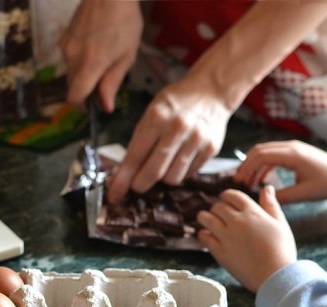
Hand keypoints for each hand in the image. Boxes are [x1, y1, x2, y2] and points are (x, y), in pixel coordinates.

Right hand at [60, 0, 142, 112]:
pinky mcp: (64, 37)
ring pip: (71, 71)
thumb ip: (113, 82)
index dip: (83, 105)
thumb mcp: (127, 55)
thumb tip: (106, 106)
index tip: (94, 104)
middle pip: (72, 86)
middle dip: (86, 88)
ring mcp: (66, 46)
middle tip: (106, 78)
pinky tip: (94, 45)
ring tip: (103, 56)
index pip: (74, 97)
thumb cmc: (124, 21)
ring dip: (83, 73)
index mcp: (90, 65)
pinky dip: (79, 59)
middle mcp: (72, 58)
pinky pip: (69, 57)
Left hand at [106, 73, 230, 203]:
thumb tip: (126, 173)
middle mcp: (177, 128)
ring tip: (163, 165)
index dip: (123, 180)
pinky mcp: (211, 149)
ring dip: (163, 178)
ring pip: (173, 178)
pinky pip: (189, 174)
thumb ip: (140, 140)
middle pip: (154, 172)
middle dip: (140, 185)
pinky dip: (180, 172)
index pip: (135, 156)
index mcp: (157, 117)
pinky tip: (179, 159)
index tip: (114, 195)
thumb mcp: (152, 112)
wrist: (211, 90)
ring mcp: (196, 139)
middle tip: (137, 186)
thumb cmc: (176, 103)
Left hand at [197, 186, 295, 292]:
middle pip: (217, 206)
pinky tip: (208, 236)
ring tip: (208, 221)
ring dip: (205, 218)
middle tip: (219, 215)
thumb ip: (271, 204)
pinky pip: (203, 237)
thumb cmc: (282, 250)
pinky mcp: (219, 251)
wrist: (275, 276)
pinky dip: (203, 234)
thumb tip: (267, 188)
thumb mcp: (280, 224)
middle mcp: (237, 221)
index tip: (226, 200)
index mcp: (252, 212)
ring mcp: (226, 236)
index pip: (232, 195)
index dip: (227, 196)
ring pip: (205, 218)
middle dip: (218, 209)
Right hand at [233, 141, 326, 203]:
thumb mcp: (304, 194)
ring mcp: (293, 148)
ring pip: (265, 151)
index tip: (238, 181)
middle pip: (259, 150)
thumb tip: (263, 199)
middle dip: (246, 165)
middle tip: (238, 181)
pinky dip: (263, 165)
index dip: (247, 167)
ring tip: (247, 181)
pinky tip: (261, 179)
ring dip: (254, 164)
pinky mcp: (295, 152)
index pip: (261, 155)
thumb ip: (283, 197)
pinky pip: (273, 155)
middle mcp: (291, 147)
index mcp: (293, 155)